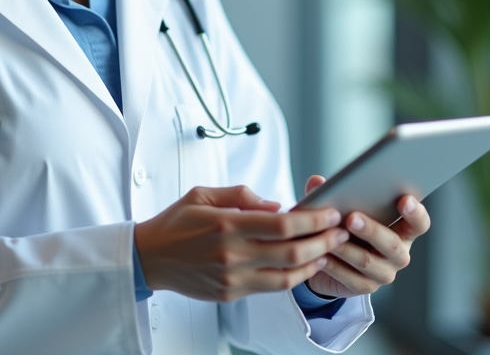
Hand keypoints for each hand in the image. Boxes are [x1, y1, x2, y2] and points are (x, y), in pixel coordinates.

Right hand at [134, 185, 349, 302]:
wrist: (149, 258)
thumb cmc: (177, 222)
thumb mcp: (204, 194)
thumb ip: (242, 196)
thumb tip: (278, 206)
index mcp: (226, 225)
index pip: (282, 224)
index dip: (312, 219)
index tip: (330, 212)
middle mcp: (231, 255)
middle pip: (291, 252)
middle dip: (323, 241)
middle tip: (341, 231)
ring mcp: (232, 278)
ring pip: (286, 276)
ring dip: (314, 263)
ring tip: (329, 250)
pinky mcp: (230, 294)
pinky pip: (271, 288)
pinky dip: (293, 277)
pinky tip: (304, 266)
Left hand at [301, 175, 430, 298]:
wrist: (331, 261)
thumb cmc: (344, 226)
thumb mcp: (341, 208)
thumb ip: (333, 193)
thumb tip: (316, 181)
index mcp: (402, 230)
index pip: (419, 224)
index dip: (415, 213)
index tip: (404, 199)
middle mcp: (399, 254)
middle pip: (392, 244)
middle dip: (371, 230)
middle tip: (351, 218)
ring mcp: (384, 273)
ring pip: (367, 261)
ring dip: (347, 249)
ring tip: (330, 238)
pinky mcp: (365, 288)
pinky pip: (350, 278)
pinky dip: (335, 266)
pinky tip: (322, 256)